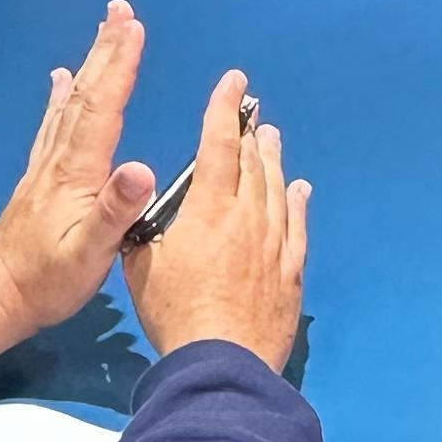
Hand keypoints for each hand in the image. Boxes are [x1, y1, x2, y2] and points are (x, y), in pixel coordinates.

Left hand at [0, 4, 158, 352]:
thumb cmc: (49, 281)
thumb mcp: (91, 254)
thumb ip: (116, 212)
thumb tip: (143, 167)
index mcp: (77, 171)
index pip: (102, 108)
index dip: (119, 67)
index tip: (134, 28)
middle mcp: (60, 158)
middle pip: (85, 94)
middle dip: (106, 50)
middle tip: (120, 11)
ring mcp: (47, 165)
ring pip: (71, 102)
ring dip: (90, 64)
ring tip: (103, 31)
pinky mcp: (41, 177)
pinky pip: (54, 123)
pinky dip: (62, 96)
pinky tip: (62, 79)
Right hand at [124, 67, 307, 371]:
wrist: (222, 360)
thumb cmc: (175, 312)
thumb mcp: (141, 265)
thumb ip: (145, 231)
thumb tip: (144, 213)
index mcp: (209, 208)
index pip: (219, 145)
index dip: (224, 109)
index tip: (233, 81)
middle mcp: (247, 216)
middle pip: (253, 162)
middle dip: (250, 133)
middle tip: (252, 114)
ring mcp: (274, 243)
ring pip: (276, 189)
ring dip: (273, 160)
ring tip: (272, 138)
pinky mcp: (290, 272)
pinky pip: (297, 226)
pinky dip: (298, 202)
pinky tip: (300, 189)